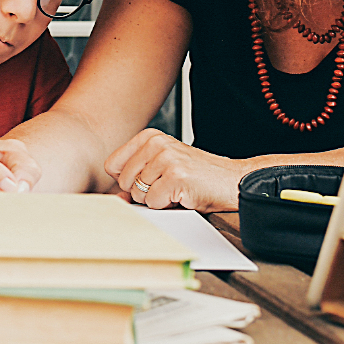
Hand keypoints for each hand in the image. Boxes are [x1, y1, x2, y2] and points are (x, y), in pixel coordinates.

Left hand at [104, 128, 246, 211]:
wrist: (232, 181)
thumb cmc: (198, 176)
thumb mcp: (162, 168)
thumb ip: (135, 178)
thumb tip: (115, 197)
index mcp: (149, 137)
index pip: (112, 164)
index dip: (127, 180)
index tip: (147, 180)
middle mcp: (156, 143)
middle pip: (123, 181)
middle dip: (142, 192)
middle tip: (166, 186)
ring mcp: (166, 158)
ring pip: (138, 193)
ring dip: (156, 199)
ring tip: (175, 189)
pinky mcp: (175, 176)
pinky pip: (153, 202)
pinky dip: (166, 205)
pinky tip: (182, 195)